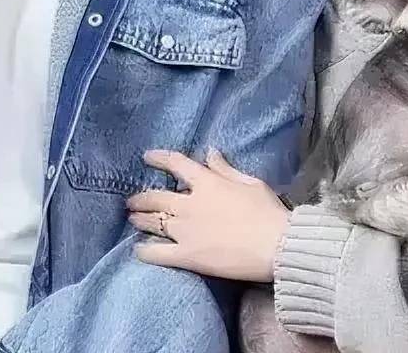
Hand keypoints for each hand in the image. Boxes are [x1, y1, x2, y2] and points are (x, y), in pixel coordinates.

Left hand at [127, 148, 291, 281]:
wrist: (275, 245)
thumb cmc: (267, 211)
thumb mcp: (249, 182)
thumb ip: (225, 168)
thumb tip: (210, 152)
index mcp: (207, 182)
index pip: (176, 164)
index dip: (159, 158)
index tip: (147, 157)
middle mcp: (190, 204)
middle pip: (156, 197)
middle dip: (140, 197)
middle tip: (131, 200)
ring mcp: (185, 230)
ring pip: (152, 222)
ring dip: (139, 219)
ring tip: (132, 219)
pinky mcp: (187, 255)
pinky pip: (157, 253)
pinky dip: (144, 251)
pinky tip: (138, 250)